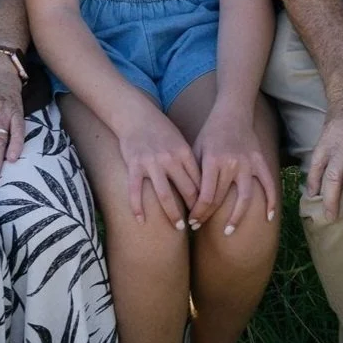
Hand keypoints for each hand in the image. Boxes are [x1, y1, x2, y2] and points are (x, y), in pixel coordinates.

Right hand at [118, 101, 201, 226]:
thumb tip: (203, 183)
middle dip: (194, 210)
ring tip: (177, 228)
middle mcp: (170, 158)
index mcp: (184, 152)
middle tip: (197, 225)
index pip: (199, 181)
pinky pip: (136, 191)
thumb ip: (189, 161)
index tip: (208, 212)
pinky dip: (137, 208)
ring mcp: (151, 163)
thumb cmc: (160, 129)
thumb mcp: (179, 142)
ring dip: (172, 214)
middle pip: (186, 190)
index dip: (205, 199)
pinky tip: (140, 221)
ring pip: (165, 195)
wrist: (136, 114)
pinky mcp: (134, 165)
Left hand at [189, 105, 278, 233]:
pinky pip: (268, 184)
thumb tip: (186, 202)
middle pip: (222, 199)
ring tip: (229, 232)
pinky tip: (269, 217)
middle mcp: (232, 163)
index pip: (206, 196)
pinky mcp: (260, 161)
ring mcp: (248, 163)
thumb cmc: (210, 132)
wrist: (232, 112)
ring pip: (245, 198)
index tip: (192, 221)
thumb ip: (193, 174)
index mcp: (213, 160)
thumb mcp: (195, 148)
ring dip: (237, 217)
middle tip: (200, 227)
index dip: (198, 212)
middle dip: (208, 216)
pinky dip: (271, 201)